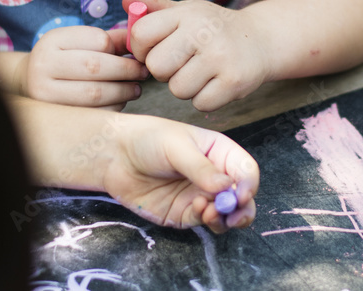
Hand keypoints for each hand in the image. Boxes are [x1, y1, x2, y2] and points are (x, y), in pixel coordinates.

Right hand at [25, 24, 147, 109]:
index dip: (119, 48)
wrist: (31, 83)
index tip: (134, 53)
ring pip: (95, 93)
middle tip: (143, 72)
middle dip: (126, 70)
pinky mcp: (55, 116)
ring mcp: (45, 93)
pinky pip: (93, 113)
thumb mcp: (79, 42)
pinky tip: (120, 101)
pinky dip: (113, 107)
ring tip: (135, 88)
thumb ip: (109, 40)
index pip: (97, 39)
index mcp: (52, 40)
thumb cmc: (65, 59)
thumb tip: (139, 39)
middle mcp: (43, 65)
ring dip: (123, 91)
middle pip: (95, 66)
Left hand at [105, 115, 258, 231]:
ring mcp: (201, 196)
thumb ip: (201, 167)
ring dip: (226, 218)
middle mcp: (214, 175)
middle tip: (233, 214)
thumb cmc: (147, 139)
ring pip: (227, 215)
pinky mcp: (185, 213)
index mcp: (218, 151)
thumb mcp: (176, 146)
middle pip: (242, 197)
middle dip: (243, 208)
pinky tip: (198, 209)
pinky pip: (204, 222)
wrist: (114, 156)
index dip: (248, 184)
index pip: (246, 170)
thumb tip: (227, 187)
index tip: (239, 195)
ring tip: (211, 212)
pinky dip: (207, 220)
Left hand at [124, 0, 271, 111]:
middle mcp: (203, 33)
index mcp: (187, 13)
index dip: (140, 48)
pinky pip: (199, 103)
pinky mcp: (234, 82)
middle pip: (156, 67)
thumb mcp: (186, 10)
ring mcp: (220, 58)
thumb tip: (126, 1)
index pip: (140, 33)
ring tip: (199, 72)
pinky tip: (214, 82)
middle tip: (180, 63)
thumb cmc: (214, 27)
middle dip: (163, 71)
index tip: (153, 49)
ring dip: (184, 86)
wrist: (261, 39)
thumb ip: (154, 8)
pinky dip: (204, 98)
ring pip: (177, 89)